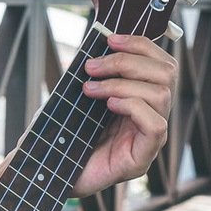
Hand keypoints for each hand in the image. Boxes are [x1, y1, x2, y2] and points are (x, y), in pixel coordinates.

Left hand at [71, 33, 176, 197]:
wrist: (44, 171)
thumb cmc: (59, 134)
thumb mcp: (76, 96)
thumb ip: (94, 73)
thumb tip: (100, 46)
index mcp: (140, 99)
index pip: (161, 64)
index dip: (140, 46)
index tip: (110, 39)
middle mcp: (151, 117)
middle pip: (166, 74)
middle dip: (128, 61)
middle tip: (92, 66)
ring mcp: (149, 140)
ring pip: (161, 95)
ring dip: (122, 83)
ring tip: (91, 88)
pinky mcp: (141, 159)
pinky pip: (156, 125)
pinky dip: (132, 106)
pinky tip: (109, 105)